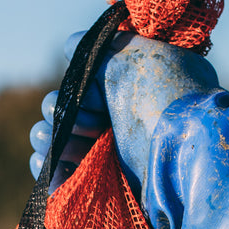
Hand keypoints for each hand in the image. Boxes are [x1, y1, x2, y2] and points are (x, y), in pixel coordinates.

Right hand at [29, 30, 219, 193]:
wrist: (182, 160)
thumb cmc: (160, 103)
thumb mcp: (132, 58)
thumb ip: (97, 50)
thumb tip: (71, 45)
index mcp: (122, 89)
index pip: (76, 84)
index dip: (75, 89)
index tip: (95, 99)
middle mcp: (114, 119)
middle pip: (60, 112)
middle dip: (61, 115)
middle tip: (91, 128)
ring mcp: (106, 154)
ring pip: (53, 142)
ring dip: (49, 141)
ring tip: (70, 150)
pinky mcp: (98, 183)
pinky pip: (57, 176)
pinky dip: (47, 171)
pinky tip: (49, 169)